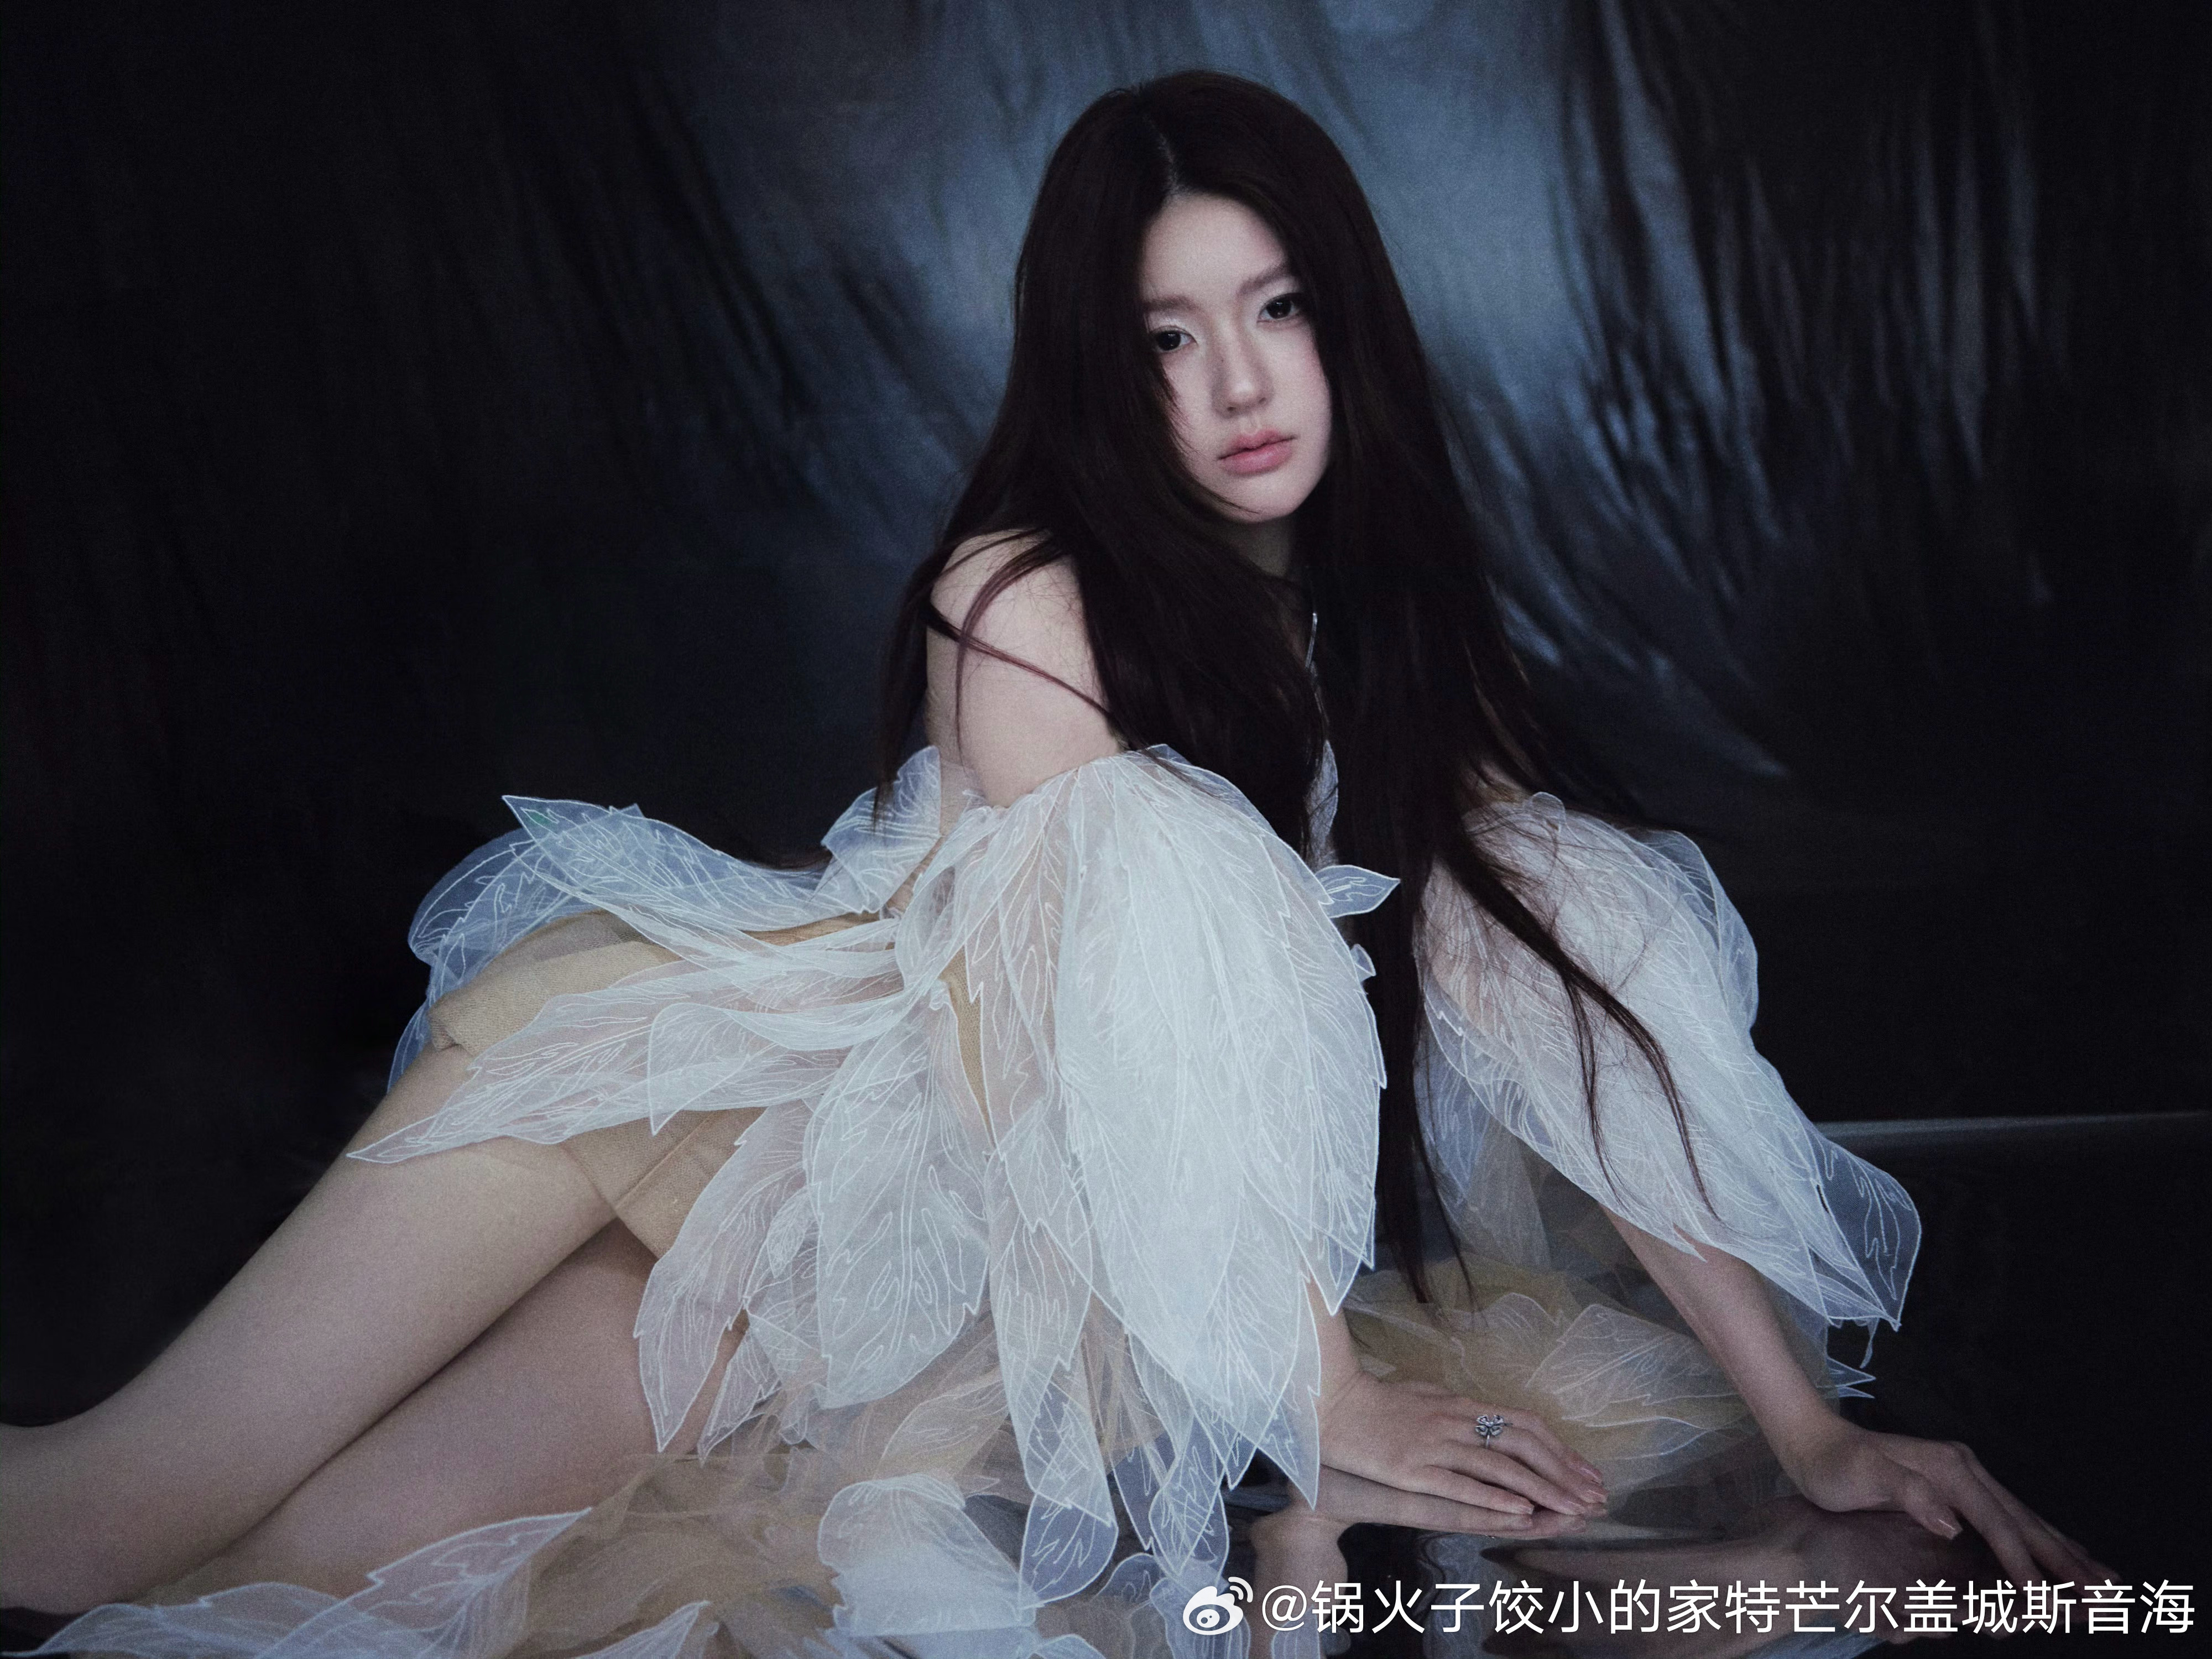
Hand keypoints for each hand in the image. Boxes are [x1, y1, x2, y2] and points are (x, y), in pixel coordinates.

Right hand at [1317, 1370, 1607, 1518]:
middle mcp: (1455, 1422)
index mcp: (1460, 1405)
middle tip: (1595, 1496)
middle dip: (1563, 1472)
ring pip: (1500, 1466)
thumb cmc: (1374, 1401)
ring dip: (1542, 1489)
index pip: (1523, 1424)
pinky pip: (1460, 1484)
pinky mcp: (1413, 1469)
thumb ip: (1453, 1406)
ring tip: (1572, 1509)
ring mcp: (1435, 1445)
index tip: (1587, 1470)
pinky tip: (1520, 1509)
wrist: (1330, 1405)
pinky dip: (1494, 1496)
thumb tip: (1481, 1413)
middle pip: (1522, 1445)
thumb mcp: (1422, 1395)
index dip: (1559, 1449)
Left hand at [1777, 1415, 2113, 1587]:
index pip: (1997, 1526)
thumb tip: (1952, 1523)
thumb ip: (1907, 1493)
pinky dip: (2039, 1538)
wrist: (1812, 1439)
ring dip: (2064, 1550)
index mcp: (1949, 1470)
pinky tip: (2058, 1551)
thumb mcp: (1861, 1476)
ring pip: (2026, 1519)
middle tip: (2106, 1594)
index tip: (2044, 1601)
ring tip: (2102, 1578)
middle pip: (2025, 1520)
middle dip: (2065, 1560)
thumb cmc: (1833, 1465)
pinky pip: (2010, 1517)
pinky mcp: (1958, 1486)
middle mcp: (1966, 1469)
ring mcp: (1965, 1476)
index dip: (2022, 1565)